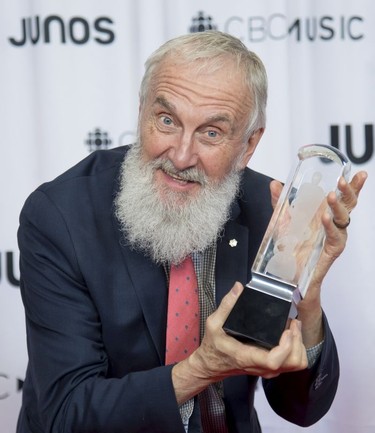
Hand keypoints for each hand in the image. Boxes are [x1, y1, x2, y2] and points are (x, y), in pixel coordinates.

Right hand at [172, 283, 307, 403]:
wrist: (211, 365)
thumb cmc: (212, 346)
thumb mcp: (213, 323)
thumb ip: (226, 305)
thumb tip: (238, 287)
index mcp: (247, 357)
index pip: (274, 360)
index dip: (286, 346)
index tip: (286, 329)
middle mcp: (261, 367)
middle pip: (293, 363)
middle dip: (297, 341)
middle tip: (292, 323)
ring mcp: (267, 370)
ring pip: (296, 365)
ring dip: (299, 346)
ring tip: (293, 328)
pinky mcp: (271, 369)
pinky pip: (292, 364)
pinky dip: (296, 350)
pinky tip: (289, 336)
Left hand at [270, 171, 367, 346]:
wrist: (288, 274)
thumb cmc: (290, 247)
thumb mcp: (283, 220)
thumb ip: (280, 202)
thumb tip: (275, 183)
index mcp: (326, 214)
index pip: (342, 197)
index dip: (351, 185)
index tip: (357, 173)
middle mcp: (334, 224)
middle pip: (349, 205)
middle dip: (350, 191)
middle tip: (344, 181)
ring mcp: (335, 237)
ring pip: (343, 219)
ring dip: (338, 206)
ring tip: (331, 195)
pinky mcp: (331, 250)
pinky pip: (333, 236)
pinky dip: (329, 226)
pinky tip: (324, 217)